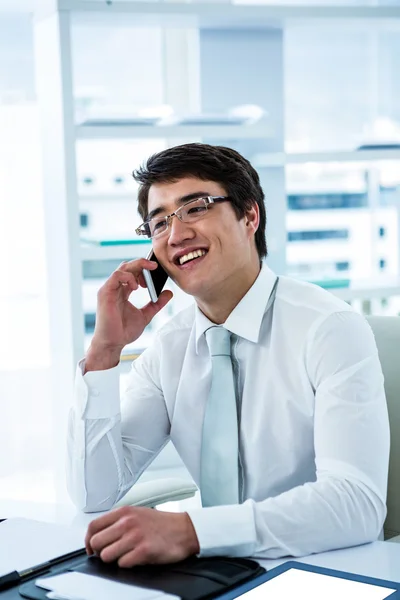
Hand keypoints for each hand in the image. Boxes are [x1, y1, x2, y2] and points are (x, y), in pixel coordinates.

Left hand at [85, 506, 199, 566]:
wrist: (184, 529)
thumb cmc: (161, 523)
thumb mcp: (137, 513)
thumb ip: (118, 521)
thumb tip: (100, 534)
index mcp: (124, 512)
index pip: (93, 526)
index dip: (88, 540)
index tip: (91, 548)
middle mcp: (127, 523)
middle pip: (96, 543)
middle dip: (101, 551)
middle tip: (110, 553)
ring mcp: (134, 537)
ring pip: (106, 556)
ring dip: (114, 559)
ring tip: (126, 554)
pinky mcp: (143, 551)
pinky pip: (122, 564)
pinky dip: (127, 564)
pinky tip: (137, 558)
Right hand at [87, 258, 172, 368]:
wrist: (113, 343)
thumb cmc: (124, 331)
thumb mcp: (146, 315)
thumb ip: (156, 303)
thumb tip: (169, 292)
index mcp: (123, 291)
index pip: (133, 272)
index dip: (144, 269)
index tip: (156, 272)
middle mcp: (115, 288)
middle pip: (128, 266)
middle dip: (142, 263)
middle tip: (155, 266)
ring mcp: (109, 289)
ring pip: (122, 268)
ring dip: (136, 268)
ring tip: (146, 281)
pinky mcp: (105, 293)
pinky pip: (116, 276)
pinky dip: (128, 277)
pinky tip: (136, 287)